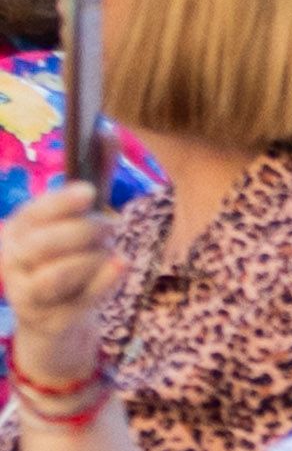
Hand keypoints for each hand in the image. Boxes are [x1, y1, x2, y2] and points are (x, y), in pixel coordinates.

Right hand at [0, 182, 122, 392]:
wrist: (59, 322)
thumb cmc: (72, 257)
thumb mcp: (83, 216)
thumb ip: (97, 176)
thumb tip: (106, 128)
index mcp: (17, 230)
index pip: (33, 212)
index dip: (61, 202)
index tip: (89, 193)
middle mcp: (13, 262)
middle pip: (47, 242)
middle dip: (86, 231)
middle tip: (106, 229)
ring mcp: (26, 295)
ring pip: (61, 271)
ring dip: (93, 259)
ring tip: (104, 254)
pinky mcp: (48, 321)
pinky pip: (80, 298)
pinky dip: (104, 280)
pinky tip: (119, 265)